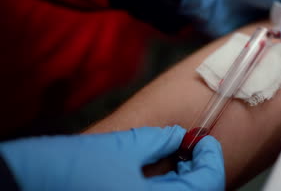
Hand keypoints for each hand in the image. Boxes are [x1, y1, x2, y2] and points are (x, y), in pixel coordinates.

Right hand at [0, 126, 224, 190]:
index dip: (211, 160)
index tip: (208, 141)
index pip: (206, 184)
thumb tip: (179, 135)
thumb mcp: (122, 145)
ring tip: (179, 155)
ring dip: (185, 179)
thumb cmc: (70, 169)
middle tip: (194, 147)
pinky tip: (159, 170)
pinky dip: (167, 187)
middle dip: (199, 170)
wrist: (28, 186)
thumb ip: (159, 139)